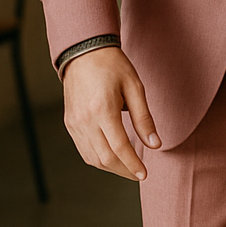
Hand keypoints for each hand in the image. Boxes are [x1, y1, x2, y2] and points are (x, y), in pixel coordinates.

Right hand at [62, 46, 159, 179]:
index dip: (133, 164)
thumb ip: (144, 119)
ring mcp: (74, 123)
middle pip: (105, 158)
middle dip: (124, 171)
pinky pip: (83, 150)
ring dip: (111, 168)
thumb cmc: (112, 66)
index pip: (120, 148)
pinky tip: (111, 157)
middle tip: (139, 174)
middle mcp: (85, 120)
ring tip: (127, 167)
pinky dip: (98, 159)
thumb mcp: (134, 88)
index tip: (144, 174)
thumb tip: (155, 145)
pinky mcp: (70, 123)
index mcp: (102, 110)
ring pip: (92, 158)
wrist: (84, 52)